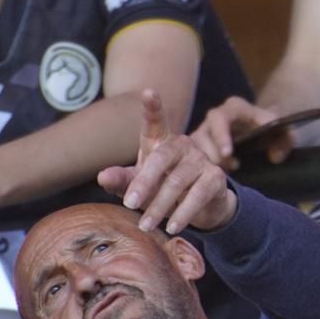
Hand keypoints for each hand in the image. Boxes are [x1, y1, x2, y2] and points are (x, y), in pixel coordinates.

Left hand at [98, 89, 236, 234]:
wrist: (202, 205)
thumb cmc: (162, 188)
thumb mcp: (139, 185)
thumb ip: (122, 181)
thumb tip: (102, 176)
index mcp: (160, 142)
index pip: (155, 122)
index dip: (153, 107)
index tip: (149, 92)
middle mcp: (182, 145)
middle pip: (161, 159)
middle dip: (144, 183)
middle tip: (129, 204)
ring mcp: (201, 159)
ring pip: (178, 181)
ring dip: (160, 206)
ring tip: (145, 224)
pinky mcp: (216, 177)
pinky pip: (198, 195)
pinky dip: (184, 213)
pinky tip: (173, 227)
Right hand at [190, 96, 285, 168]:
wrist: (266, 131)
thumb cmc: (274, 130)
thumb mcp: (285, 133)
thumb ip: (286, 141)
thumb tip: (275, 157)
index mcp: (234, 108)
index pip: (220, 118)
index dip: (221, 135)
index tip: (228, 153)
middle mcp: (214, 118)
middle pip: (201, 135)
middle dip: (213, 153)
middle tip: (229, 168)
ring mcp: (204, 131)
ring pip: (193, 148)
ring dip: (206, 162)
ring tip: (224, 173)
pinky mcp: (199, 146)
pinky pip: (191, 156)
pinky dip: (200, 167)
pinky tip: (213, 176)